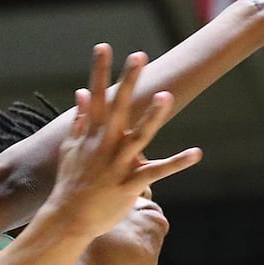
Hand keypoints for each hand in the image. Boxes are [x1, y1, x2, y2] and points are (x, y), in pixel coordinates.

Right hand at [36, 44, 201, 238]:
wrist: (67, 218)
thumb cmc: (70, 183)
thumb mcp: (70, 148)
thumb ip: (79, 120)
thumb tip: (81, 92)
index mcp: (91, 135)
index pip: (96, 96)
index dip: (99, 70)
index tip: (103, 46)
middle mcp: (104, 145)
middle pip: (119, 108)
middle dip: (128, 82)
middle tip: (139, 57)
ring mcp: (117, 165)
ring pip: (139, 137)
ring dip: (152, 116)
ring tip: (165, 96)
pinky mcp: (129, 185)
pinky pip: (157, 171)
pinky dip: (177, 162)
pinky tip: (196, 153)